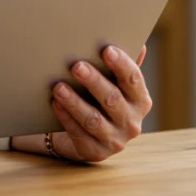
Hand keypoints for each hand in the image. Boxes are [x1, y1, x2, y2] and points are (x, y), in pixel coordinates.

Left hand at [46, 45, 150, 162]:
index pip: (134, 80)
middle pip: (112, 99)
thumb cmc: (100, 102)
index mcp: (140, 101)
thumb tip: (139, 44)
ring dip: (75, 102)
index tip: (106, 49)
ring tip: (58, 87)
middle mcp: (132, 122)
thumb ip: (123, 67)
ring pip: (93, 120)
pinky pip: (79, 133)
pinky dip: (66, 118)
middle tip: (76, 66)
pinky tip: (55, 104)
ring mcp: (115, 140)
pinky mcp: (95, 152)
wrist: (87, 136)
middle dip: (94, 81)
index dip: (122, 64)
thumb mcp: (114, 85)